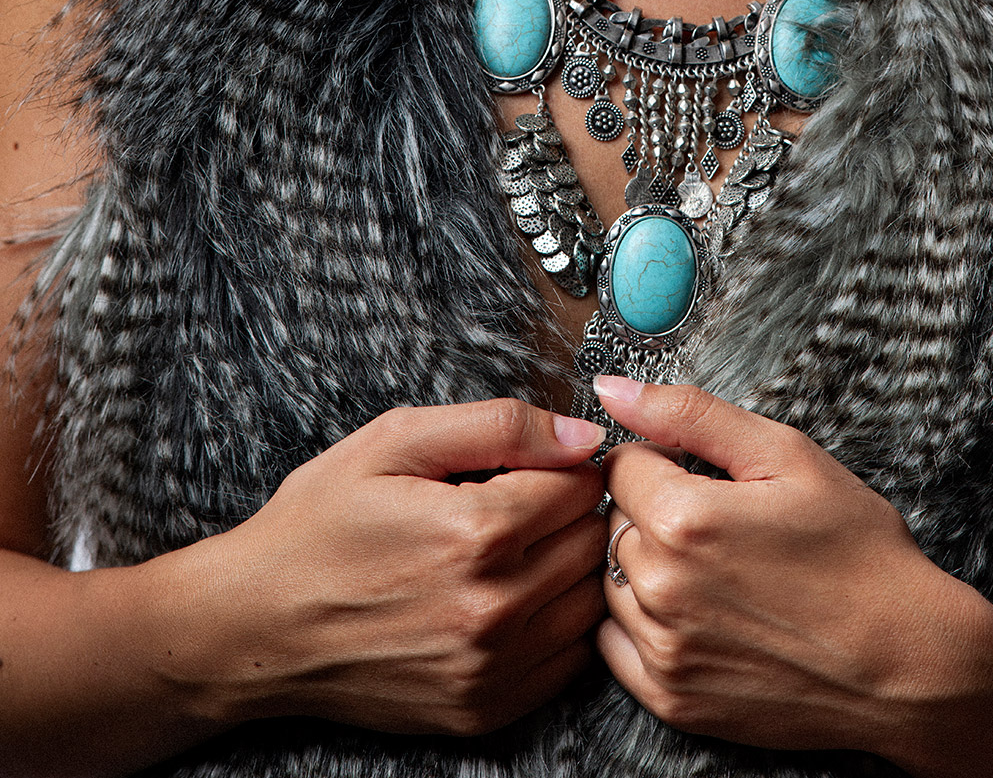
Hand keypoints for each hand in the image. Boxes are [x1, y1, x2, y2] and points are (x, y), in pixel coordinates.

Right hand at [169, 399, 607, 737]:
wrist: (257, 626)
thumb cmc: (320, 523)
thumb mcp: (394, 441)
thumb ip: (497, 426)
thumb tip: (581, 435)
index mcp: (476, 532)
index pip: (582, 486)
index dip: (566, 464)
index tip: (539, 464)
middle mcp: (492, 608)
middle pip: (592, 543)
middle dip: (572, 512)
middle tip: (531, 500)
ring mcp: (489, 668)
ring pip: (589, 603)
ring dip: (570, 569)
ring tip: (522, 547)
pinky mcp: (482, 710)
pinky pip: (566, 662)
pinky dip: (557, 625)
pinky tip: (513, 597)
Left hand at [596, 376, 981, 753]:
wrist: (906, 660)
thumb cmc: (857, 553)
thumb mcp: (786, 455)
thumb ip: (689, 414)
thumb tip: (613, 390)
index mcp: (685, 520)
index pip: (621, 466)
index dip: (663, 461)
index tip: (703, 477)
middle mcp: (664, 589)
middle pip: (614, 523)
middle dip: (654, 512)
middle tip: (721, 525)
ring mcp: (666, 651)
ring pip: (613, 583)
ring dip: (649, 568)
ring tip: (717, 571)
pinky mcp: (673, 699)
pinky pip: (614, 646)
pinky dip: (644, 624)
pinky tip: (698, 614)